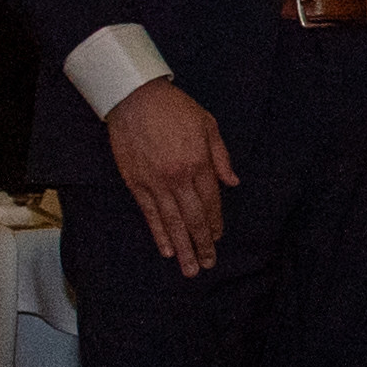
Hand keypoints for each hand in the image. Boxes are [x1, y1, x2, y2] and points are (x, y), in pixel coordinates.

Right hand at [105, 77, 239, 278]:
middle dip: (202, 244)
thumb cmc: (174, 107)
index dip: (215, 223)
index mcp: (198, 163)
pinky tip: (167, 250)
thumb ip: (220, 156)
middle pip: (193, 219)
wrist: (134, 97)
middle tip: (207, 265)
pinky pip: (150, 214)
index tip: (218, 239)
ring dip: (183, 248)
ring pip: (172, 223)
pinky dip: (159, 234)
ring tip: (190, 269)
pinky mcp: (135, 183)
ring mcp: (155, 182)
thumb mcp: (207, 124)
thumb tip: (233, 182)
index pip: (211, 202)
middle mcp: (178, 178)